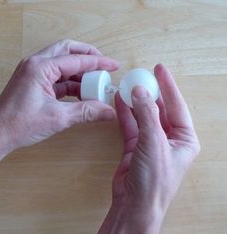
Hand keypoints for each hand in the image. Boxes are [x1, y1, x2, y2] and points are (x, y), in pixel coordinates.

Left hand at [0, 39, 118, 167]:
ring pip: (63, 64)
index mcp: (41, 67)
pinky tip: (82, 93)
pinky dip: (72, 83)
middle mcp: (37, 64)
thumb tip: (109, 111)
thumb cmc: (20, 124)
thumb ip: (86, 112)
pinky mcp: (36, 83)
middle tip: (103, 66)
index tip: (113, 65)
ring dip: (80, 72)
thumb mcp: (58, 117)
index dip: (98, 62)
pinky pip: (58, 78)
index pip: (76, 59)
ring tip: (95, 84)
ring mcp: (35, 73)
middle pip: (67, 51)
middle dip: (87, 56)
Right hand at [99, 64, 199, 233]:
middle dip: (150, 92)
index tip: (159, 69)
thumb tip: (140, 91)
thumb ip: (147, 114)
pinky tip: (120, 101)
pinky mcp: (135, 145)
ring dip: (135, 101)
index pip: (176, 105)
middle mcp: (169, 138)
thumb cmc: (154, 179)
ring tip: (127, 85)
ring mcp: (151, 141)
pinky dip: (125, 113)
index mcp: (184, 138)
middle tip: (141, 76)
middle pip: (160, 108)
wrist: (134, 203)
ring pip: (143, 115)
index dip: (168, 86)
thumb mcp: (154, 142)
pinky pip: (131, 124)